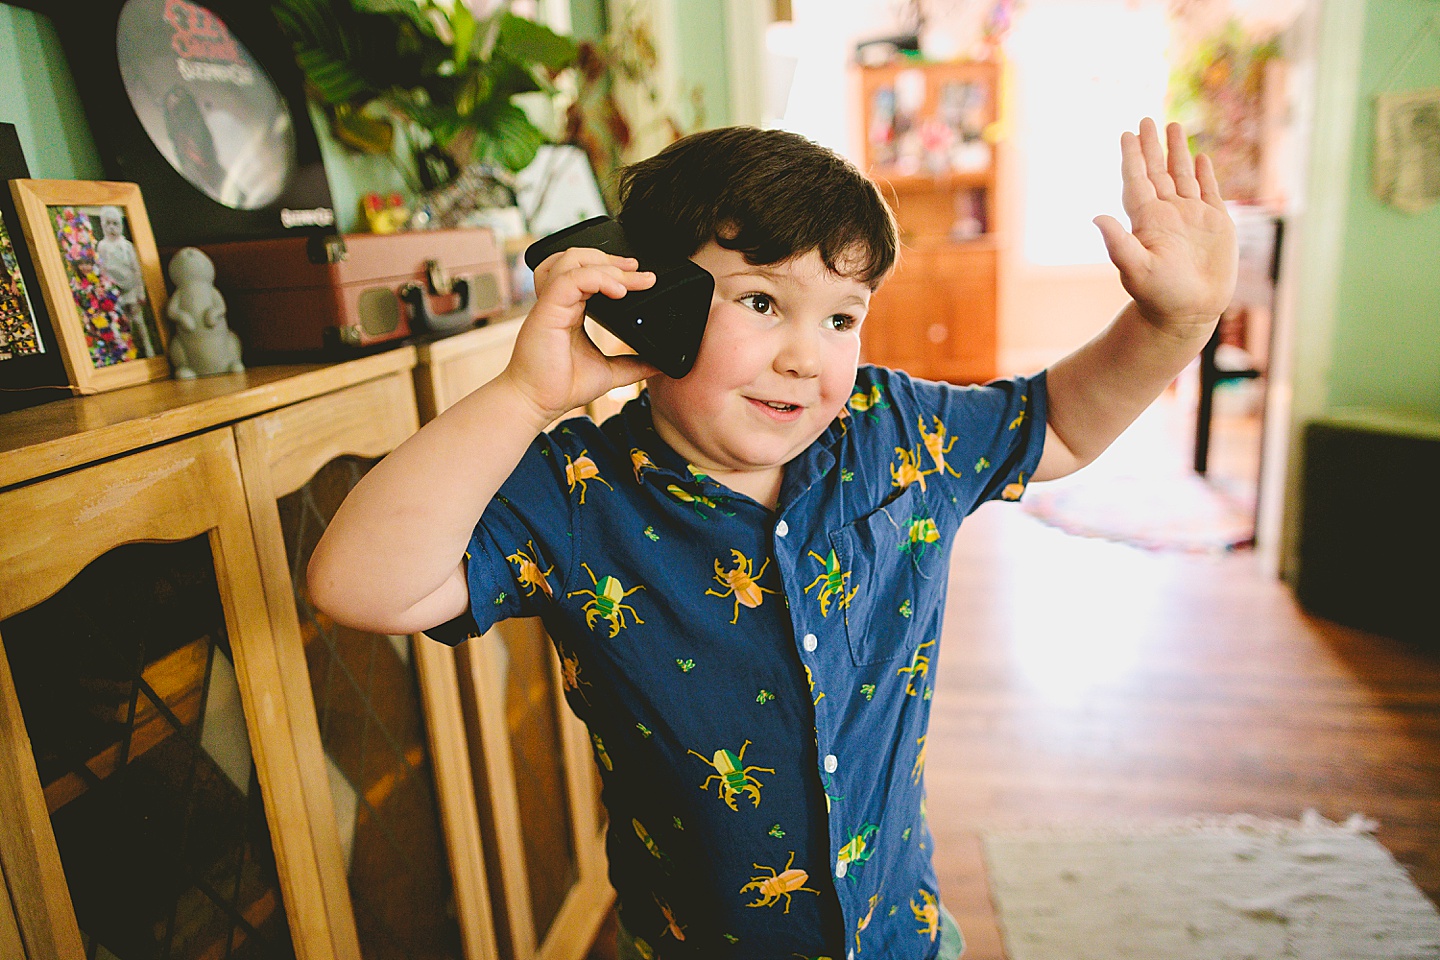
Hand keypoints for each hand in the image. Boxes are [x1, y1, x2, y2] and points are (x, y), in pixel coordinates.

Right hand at [501, 247, 659, 425]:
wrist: (535, 403)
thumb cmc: (560, 387)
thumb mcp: (609, 372)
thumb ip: (633, 364)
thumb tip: (659, 364)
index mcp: (571, 308)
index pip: (589, 272)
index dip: (615, 268)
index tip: (643, 277)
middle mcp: (559, 300)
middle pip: (581, 258)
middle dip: (614, 260)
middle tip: (642, 273)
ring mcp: (551, 303)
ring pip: (573, 260)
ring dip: (606, 265)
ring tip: (632, 278)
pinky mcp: (547, 310)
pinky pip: (570, 279)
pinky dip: (597, 278)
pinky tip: (618, 292)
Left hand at [1094, 118, 1237, 336]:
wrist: (1188, 314)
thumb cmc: (1158, 296)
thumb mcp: (1135, 269)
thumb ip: (1118, 243)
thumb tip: (1096, 216)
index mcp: (1146, 220)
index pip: (1137, 181)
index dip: (1132, 158)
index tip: (1127, 133)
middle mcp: (1167, 214)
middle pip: (1157, 171)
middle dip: (1151, 146)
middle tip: (1146, 119)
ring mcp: (1191, 217)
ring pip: (1182, 176)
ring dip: (1177, 152)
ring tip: (1173, 126)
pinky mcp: (1215, 224)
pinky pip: (1208, 191)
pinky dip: (1204, 174)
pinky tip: (1199, 157)